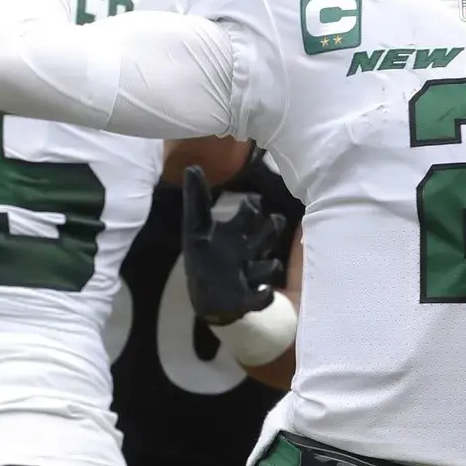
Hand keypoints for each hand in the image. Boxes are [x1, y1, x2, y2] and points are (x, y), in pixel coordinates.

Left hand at [180, 164, 285, 325]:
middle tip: (272, 223)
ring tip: (257, 267)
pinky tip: (264, 292)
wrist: (206, 297)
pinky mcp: (248, 298)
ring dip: (267, 265)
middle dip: (273, 227)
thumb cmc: (203, 256)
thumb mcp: (196, 227)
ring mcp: (251, 274)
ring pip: (269, 266)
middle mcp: (248, 250)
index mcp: (237, 232)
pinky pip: (263, 298)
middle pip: (269, 234)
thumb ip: (196, 200)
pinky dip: (265, 296)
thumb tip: (192, 167)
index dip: (251, 206)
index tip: (249, 204)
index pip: (250, 213)